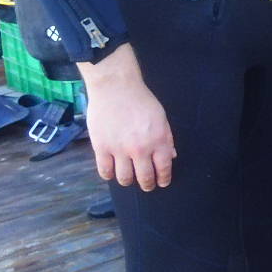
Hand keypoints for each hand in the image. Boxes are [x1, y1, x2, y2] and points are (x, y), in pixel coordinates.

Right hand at [77, 45, 176, 191]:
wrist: (115, 86)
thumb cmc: (140, 99)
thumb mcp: (161, 117)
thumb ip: (166, 139)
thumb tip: (170, 157)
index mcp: (159, 141)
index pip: (163, 169)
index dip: (163, 179)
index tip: (161, 183)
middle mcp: (140, 149)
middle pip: (144, 178)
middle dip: (147, 185)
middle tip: (146, 185)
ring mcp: (120, 150)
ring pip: (125, 179)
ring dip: (128, 180)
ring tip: (128, 177)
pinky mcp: (101, 148)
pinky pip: (105, 171)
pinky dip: (109, 175)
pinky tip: (112, 171)